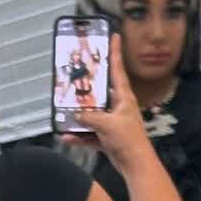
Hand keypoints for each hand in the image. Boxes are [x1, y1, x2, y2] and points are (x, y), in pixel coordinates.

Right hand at [66, 41, 147, 171]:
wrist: (135, 164)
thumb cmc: (128, 140)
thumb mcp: (107, 124)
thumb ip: (89, 117)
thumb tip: (75, 113)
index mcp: (124, 97)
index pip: (118, 70)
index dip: (115, 52)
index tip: (114, 35)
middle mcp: (118, 106)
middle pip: (101, 91)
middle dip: (89, 85)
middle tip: (78, 74)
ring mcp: (113, 122)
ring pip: (93, 113)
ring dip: (80, 115)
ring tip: (65, 111)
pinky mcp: (108, 137)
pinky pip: (90, 133)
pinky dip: (80, 135)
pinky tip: (67, 137)